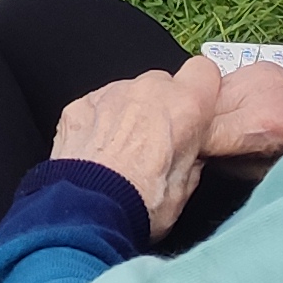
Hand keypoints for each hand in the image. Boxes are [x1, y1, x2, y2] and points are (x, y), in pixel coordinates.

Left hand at [46, 66, 217, 238]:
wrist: (87, 210)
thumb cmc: (139, 203)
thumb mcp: (186, 188)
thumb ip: (192, 156)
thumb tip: (190, 154)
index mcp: (184, 106)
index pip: (204, 71)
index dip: (201, 90)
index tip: (197, 108)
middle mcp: (146, 90)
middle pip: (163, 83)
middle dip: (163, 107)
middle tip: (158, 142)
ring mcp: (109, 94)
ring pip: (128, 93)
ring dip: (130, 114)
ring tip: (123, 153)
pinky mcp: (78, 105)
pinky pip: (97, 105)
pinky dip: (100, 121)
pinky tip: (98, 151)